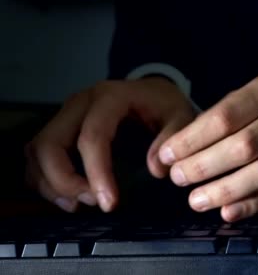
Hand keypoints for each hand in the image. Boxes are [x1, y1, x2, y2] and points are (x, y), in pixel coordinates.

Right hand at [25, 78, 195, 212]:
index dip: (97, 173)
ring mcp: (66, 114)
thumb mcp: (181, 115)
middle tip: (92, 203)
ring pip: (37, 151)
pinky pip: (38, 156)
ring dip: (51, 183)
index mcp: (110, 96)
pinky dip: (45, 180)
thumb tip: (156, 168)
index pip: (92, 136)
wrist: (153, 92)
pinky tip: (69, 198)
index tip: (109, 203)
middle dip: (65, 181)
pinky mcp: (60, 128)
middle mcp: (80, 103)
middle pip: (51, 143)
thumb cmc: (164, 105)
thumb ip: (174, 137)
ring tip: (80, 204)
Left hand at [159, 73, 257, 221]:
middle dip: (205, 166)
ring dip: (227, 190)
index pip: (227, 116)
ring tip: (197, 200)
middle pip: (246, 145)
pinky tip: (228, 211)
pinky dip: (254, 204)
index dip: (193, 139)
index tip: (168, 155)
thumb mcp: (257, 93)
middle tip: (178, 178)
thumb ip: (224, 114)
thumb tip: (180, 147)